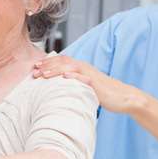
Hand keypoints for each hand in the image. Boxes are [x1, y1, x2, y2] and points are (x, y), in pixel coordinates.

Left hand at [33, 55, 148, 114]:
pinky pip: (84, 77)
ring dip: (55, 70)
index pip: (62, 61)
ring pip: (70, 68)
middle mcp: (84, 68)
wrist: (123, 97)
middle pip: (63, 62)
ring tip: (43, 74)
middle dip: (47, 65)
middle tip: (34, 70)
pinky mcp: (96, 82)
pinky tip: (65, 77)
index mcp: (80, 68)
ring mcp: (90, 74)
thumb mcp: (85, 87)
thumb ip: (73, 85)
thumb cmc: (103, 94)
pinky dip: (74, 76)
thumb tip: (59, 90)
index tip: (35, 67)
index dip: (48, 63)